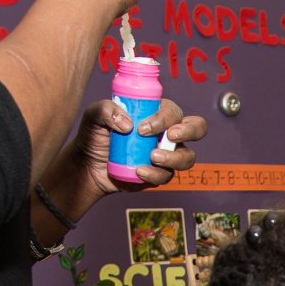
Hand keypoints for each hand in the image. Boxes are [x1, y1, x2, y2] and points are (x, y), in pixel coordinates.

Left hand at [70, 98, 203, 193]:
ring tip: (153, 158)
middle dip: (189, 130)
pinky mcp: (160, 174)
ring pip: (188, 157)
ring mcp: (167, 155)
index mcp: (156, 114)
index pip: (173, 112)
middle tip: (170, 136)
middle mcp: (167, 133)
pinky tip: (139, 171)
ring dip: (174, 158)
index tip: (142, 128)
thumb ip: (105, 110)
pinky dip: (155, 174)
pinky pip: (168, 176)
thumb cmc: (94, 136)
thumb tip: (127, 124)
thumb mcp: (93, 116)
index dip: (164, 118)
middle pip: (197, 127)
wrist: (87, 165)